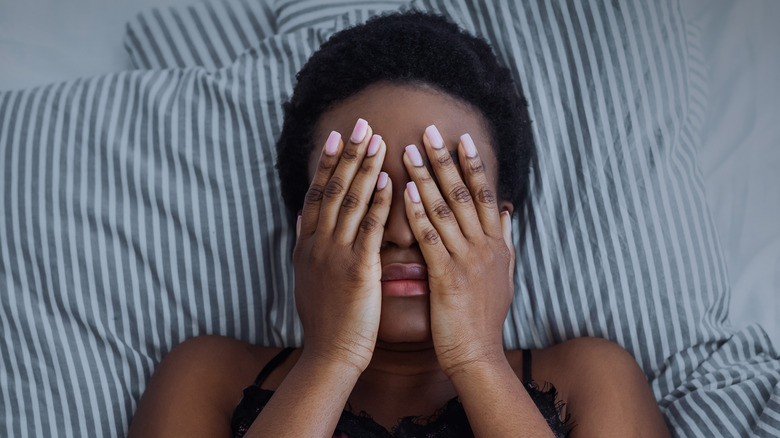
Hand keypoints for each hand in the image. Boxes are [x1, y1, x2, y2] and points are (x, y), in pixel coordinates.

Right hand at [294, 118, 391, 371]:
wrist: (330, 354)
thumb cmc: (325, 319)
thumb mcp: (306, 276)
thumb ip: (306, 244)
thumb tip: (302, 215)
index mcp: (306, 245)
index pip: (316, 193)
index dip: (327, 163)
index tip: (338, 136)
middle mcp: (317, 244)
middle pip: (332, 189)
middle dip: (349, 154)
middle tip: (362, 123)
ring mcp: (335, 255)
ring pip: (350, 202)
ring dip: (365, 168)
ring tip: (379, 141)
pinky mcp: (357, 269)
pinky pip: (370, 228)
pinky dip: (379, 203)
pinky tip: (390, 181)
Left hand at [402, 125, 514, 376]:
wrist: (477, 354)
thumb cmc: (484, 318)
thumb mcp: (504, 276)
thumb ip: (505, 242)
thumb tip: (509, 213)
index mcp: (497, 245)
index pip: (486, 195)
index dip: (474, 165)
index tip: (462, 138)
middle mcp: (486, 247)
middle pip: (466, 194)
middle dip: (446, 160)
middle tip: (429, 130)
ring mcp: (468, 261)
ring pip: (446, 209)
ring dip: (426, 177)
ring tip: (408, 151)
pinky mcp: (448, 277)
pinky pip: (431, 238)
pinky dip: (417, 212)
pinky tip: (403, 192)